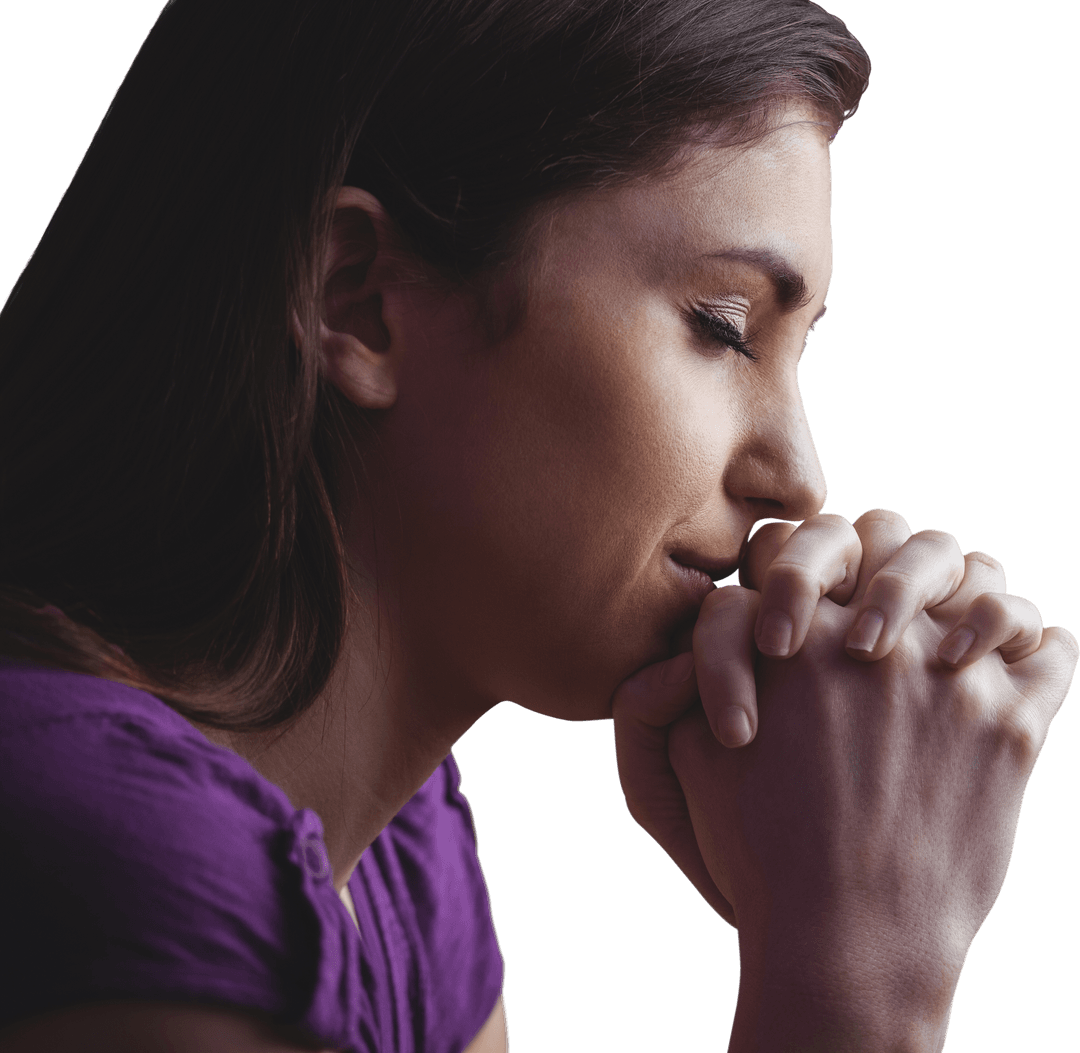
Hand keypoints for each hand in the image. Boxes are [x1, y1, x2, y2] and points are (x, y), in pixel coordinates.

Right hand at [663, 587, 1075, 1049]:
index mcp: (794, 633)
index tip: (822, 607)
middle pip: (904, 545)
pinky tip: (1005, 670)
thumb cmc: (757, 847)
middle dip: (894, 567)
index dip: (815, 566)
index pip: (817, 544)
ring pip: (986, 585)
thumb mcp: (691, 751)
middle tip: (890, 609)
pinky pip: (1051, 649)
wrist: (843, 941)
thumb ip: (700, 669)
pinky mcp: (1013, 725)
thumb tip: (725, 617)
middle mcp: (878, 638)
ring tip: (957, 635)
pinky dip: (1034, 651)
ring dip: (971, 599)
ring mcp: (953, 676)